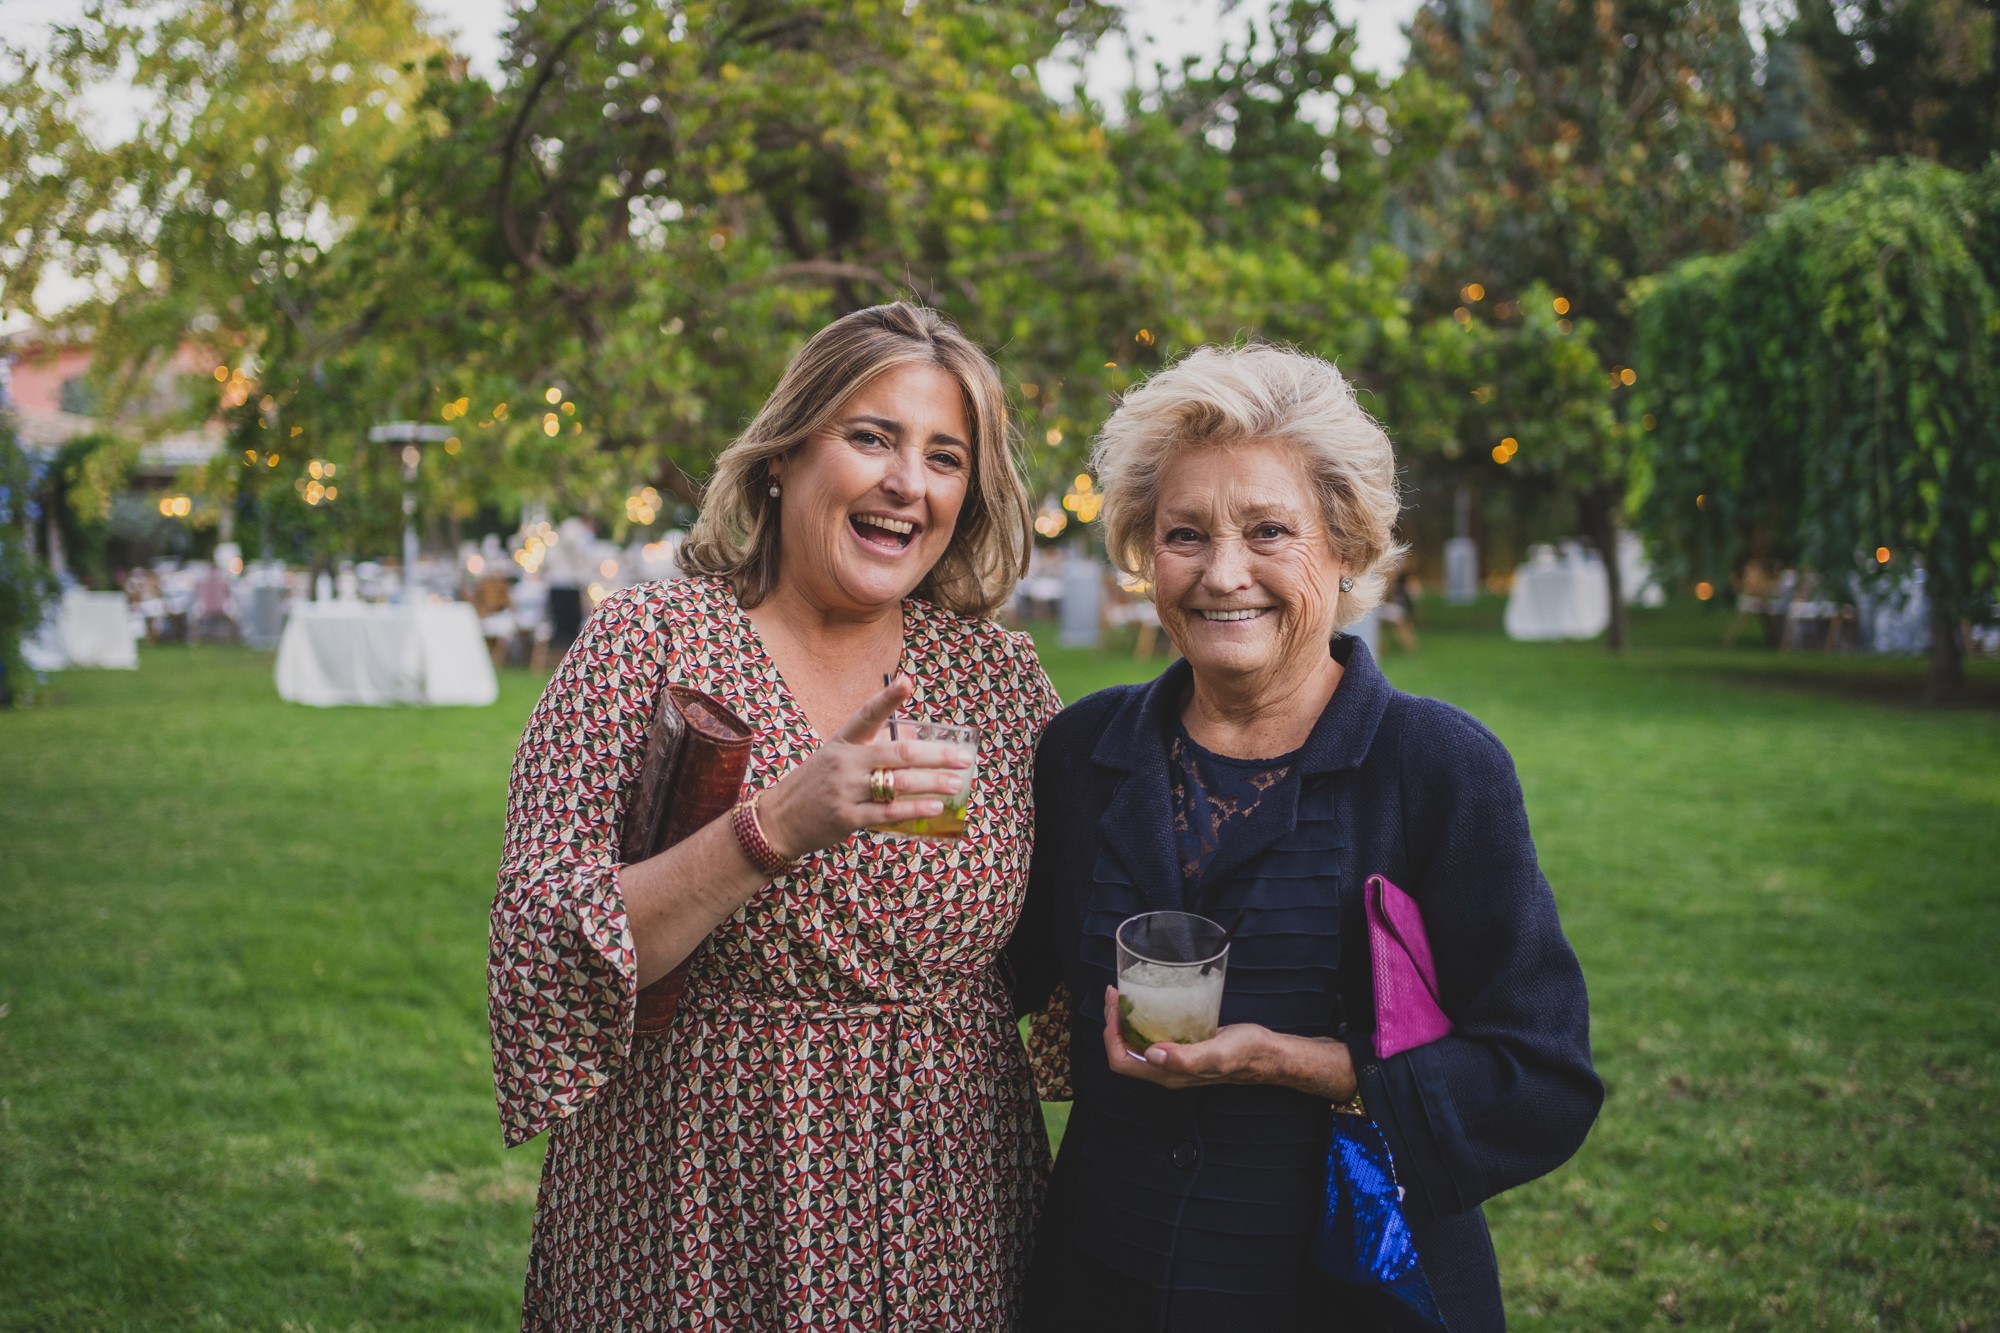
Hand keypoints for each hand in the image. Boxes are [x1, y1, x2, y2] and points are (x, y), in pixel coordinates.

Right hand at [756, 676, 974, 859]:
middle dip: (936, 755)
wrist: (778, 820)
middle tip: (963, 757)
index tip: (908, 681)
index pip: (867, 714)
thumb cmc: (816, 784)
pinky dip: (915, 808)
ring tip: (956, 783)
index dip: (888, 697)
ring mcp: (845, 789)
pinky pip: (888, 812)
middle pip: (898, 753)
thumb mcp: (838, 758)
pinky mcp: (847, 817)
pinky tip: (935, 807)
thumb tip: (918, 736)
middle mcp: (844, 762)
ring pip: (898, 782)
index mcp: (842, 741)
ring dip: (933, 783)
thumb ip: (874, 746)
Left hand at [1101, 985, 1356, 1098]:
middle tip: (1116, 992)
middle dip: (1114, 1022)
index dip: (1111, 1034)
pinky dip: (1143, 1019)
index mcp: (1167, 1075)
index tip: (1115, 1003)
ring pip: (1136, 1044)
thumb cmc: (1246, 1053)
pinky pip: (1152, 1036)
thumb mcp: (1218, 1053)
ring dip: (1126, 1020)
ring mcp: (1173, 1061)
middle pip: (1124, 1051)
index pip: (1121, 1061)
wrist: (1268, 1054)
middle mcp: (1165, 1071)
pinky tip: (1150, 1001)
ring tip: (1127, 994)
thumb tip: (1151, 1055)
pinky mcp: (1183, 1049)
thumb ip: (1186, 1059)